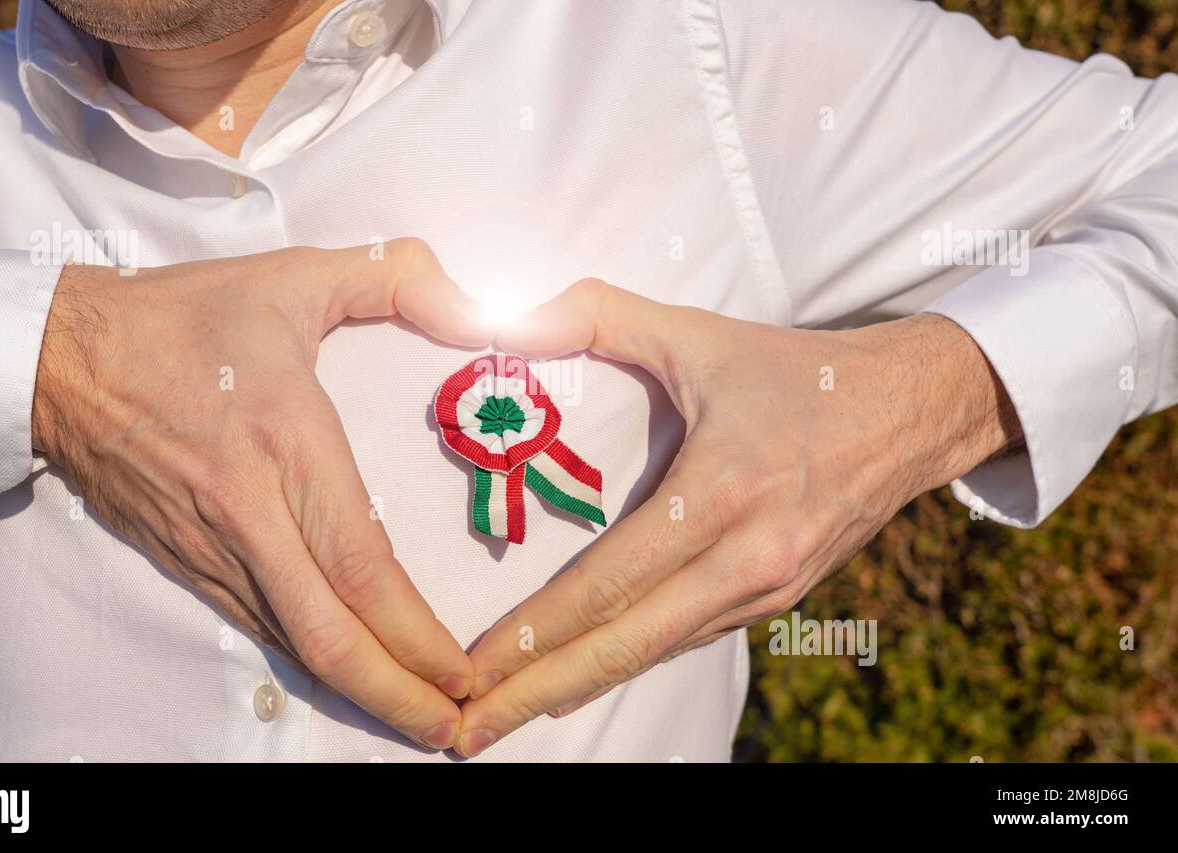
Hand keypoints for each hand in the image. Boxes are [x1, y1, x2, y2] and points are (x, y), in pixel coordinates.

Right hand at [32, 240, 490, 749]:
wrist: (60, 356)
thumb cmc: (184, 318)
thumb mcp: (295, 277)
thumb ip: (395, 278)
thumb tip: (477, 302)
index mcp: (286, 445)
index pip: (360, 565)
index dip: (413, 633)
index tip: (461, 670)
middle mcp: (250, 513)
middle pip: (328, 634)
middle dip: (396, 695)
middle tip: (453, 730)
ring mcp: (212, 547)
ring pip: (291, 644)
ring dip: (356, 691)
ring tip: (416, 719)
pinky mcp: (186, 561)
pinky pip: (256, 627)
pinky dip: (307, 662)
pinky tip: (347, 675)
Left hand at [455, 278, 1021, 755]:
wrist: (910, 413)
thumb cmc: (797, 372)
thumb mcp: (698, 334)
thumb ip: (597, 315)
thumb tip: (506, 315)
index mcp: (723, 493)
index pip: (612, 581)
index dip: (538, 630)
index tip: (474, 665)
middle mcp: (748, 558)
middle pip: (626, 645)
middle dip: (538, 691)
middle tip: (467, 728)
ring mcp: (766, 589)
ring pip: (655, 654)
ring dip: (577, 687)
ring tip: (505, 714)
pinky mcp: (776, 600)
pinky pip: (686, 641)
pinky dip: (627, 665)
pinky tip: (578, 680)